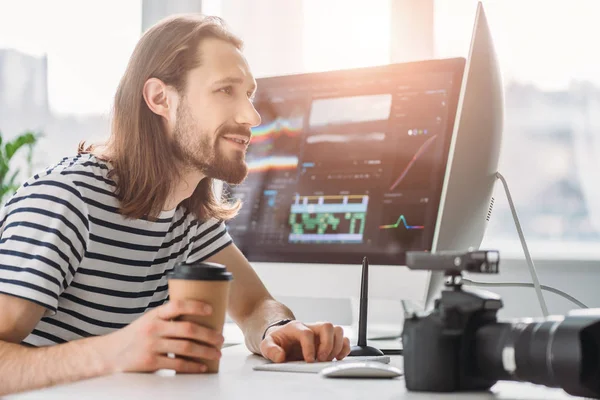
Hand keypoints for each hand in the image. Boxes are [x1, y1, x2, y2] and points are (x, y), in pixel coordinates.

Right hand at [100, 300, 223, 373]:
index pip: (177, 305)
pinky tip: (202, 366)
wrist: (109, 354)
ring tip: (217, 353)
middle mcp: (154, 328)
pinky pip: (177, 364)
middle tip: (221, 338)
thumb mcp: (149, 321)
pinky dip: (193, 366)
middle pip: (188, 329)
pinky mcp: (151, 362)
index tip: (211, 309)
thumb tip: (197, 319)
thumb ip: (167, 319)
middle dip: (209, 334)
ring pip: (186, 348)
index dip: (196, 306)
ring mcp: (152, 345)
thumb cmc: (134, 336)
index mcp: (155, 314)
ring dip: (205, 351)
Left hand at [260, 321, 350, 362]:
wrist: (282, 338)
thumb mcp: (267, 345)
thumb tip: (280, 356)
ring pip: (337, 330)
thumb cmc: (277, 341)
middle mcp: (311, 327)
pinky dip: (344, 348)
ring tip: (329, 359)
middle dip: (327, 344)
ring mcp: (321, 333)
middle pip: (327, 326)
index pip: (307, 333)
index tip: (309, 360)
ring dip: (337, 346)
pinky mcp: (328, 339)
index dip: (309, 347)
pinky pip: (343, 338)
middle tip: (321, 358)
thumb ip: (270, 350)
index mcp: (296, 327)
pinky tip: (337, 357)